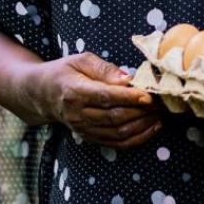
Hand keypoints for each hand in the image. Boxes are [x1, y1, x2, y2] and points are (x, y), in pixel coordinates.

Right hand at [39, 53, 161, 147]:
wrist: (41, 94)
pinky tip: (152, 128)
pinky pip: (116, 143)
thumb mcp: (81, 60)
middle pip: (115, 117)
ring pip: (118, 132)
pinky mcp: (89, 137)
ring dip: (143, 125)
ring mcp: (82, 129)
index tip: (150, 95)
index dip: (130, 97)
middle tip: (161, 102)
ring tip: (160, 114)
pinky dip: (137, 138)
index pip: (106, 97)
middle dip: (142, 111)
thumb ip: (104, 69)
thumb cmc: (64, 71)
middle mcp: (77, 114)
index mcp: (74, 91)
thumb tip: (128, 79)